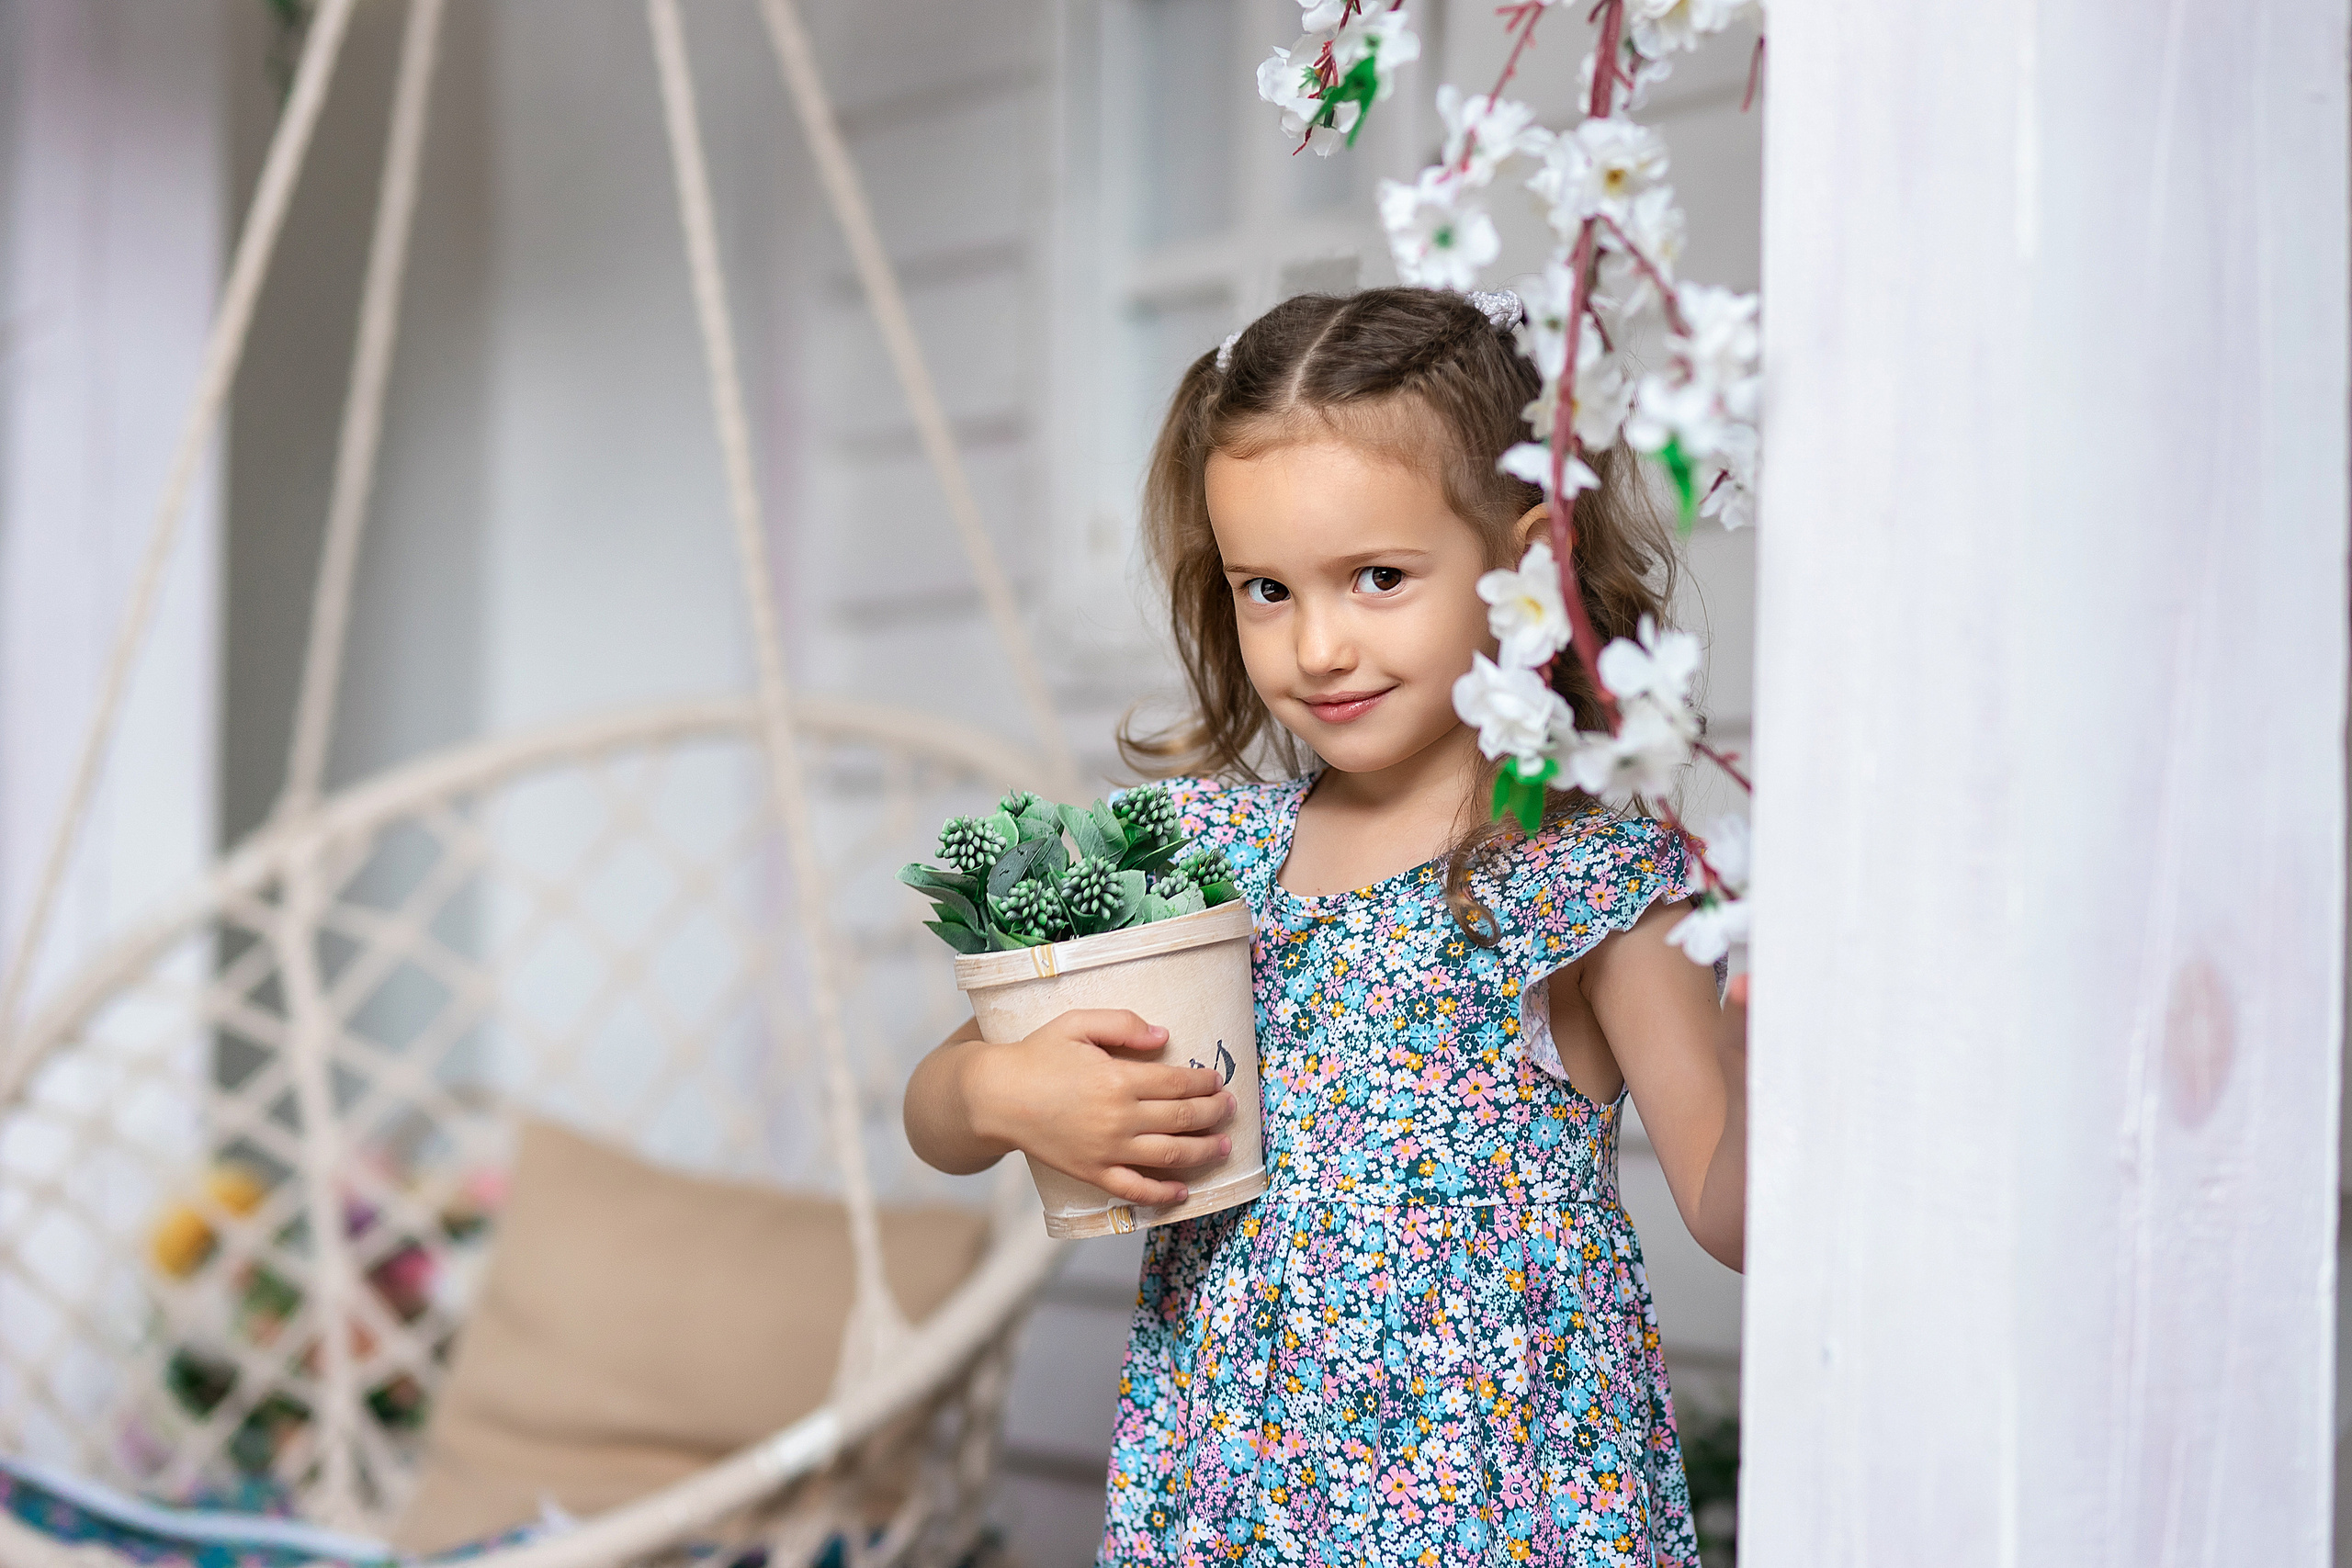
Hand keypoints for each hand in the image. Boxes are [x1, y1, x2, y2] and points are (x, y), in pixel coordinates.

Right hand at [963, 1009, 1234, 1206]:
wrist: (996, 1097)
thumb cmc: (1036, 1055)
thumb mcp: (1076, 1023)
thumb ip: (1122, 1023)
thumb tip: (1163, 1037)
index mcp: (1117, 1078)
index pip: (1177, 1082)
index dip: (1204, 1082)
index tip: (1217, 1081)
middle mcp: (1118, 1117)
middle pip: (1181, 1118)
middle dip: (1213, 1113)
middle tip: (1229, 1108)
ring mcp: (1107, 1150)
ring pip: (1169, 1155)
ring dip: (1202, 1151)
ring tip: (1222, 1146)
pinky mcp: (1092, 1173)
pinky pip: (1135, 1189)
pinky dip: (1162, 1193)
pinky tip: (1182, 1191)